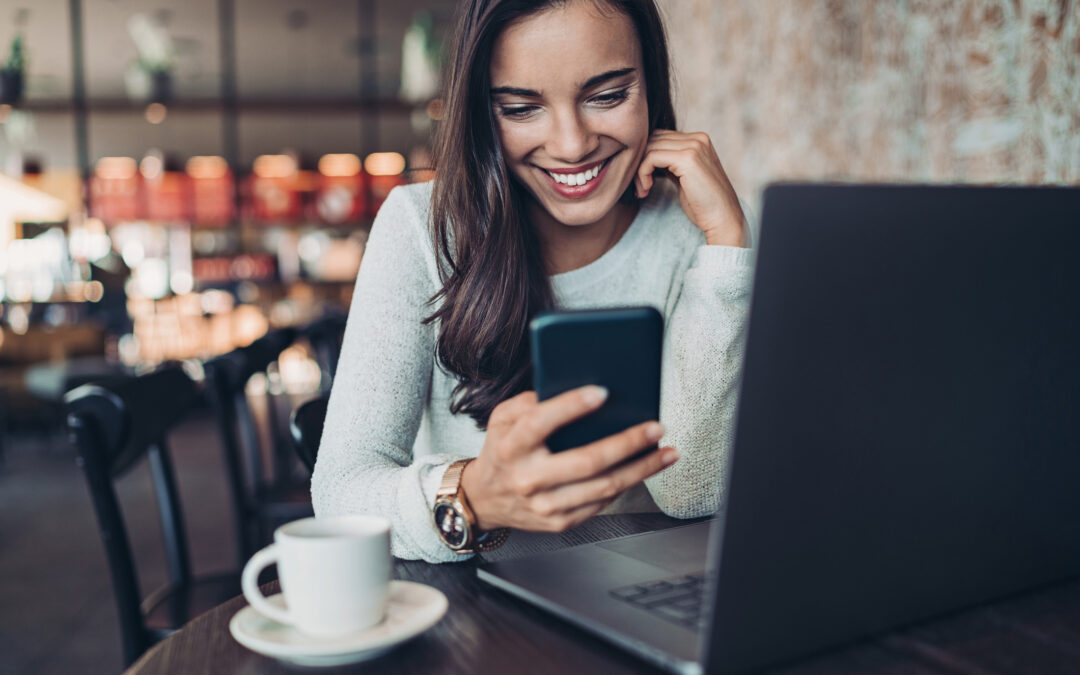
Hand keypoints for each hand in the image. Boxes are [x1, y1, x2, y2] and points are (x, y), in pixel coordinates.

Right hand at [459, 386, 679, 532]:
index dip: (571, 406)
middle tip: (655, 427)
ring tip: (667, 451)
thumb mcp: (502, 419)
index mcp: (511, 446)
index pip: (540, 422)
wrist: (485, 500)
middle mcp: (527, 478)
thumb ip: (530, 401)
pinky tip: (645, 469)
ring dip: (642, 469)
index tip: (602, 392)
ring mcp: (545, 505)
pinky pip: (602, 503)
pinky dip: (629, 484)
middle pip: (586, 461)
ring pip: (604, 487)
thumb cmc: (502, 451)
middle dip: (627, 443)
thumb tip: (573, 387)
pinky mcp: (560, 522)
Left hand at [635, 129, 745, 246]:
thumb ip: (671, 164)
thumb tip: (648, 159)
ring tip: (643, 189)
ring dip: (639, 170)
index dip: (646, 157)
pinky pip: (651, 157)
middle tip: (641, 187)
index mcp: (699, 140)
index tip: (643, 181)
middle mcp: (698, 138)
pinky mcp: (687, 158)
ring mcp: (694, 146)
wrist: (723, 219)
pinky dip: (642, 173)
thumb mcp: (685, 178)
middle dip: (640, 163)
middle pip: (653, 139)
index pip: (660, 137)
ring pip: (650, 147)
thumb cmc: (704, 204)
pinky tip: (646, 188)